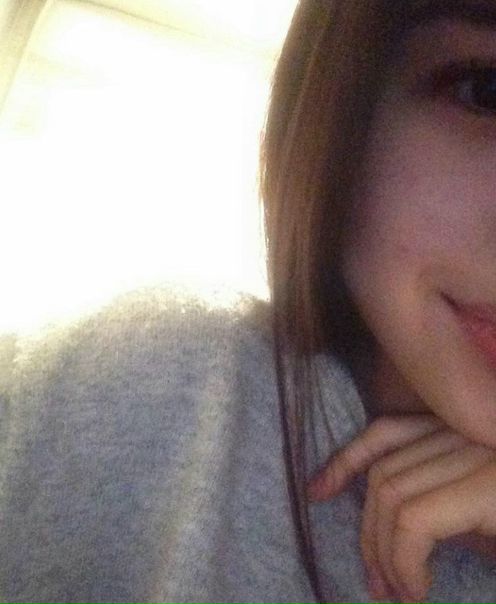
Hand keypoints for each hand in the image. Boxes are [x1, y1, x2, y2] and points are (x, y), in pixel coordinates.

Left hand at [306, 414, 495, 602]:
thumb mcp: (471, 516)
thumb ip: (432, 502)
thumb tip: (382, 528)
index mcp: (457, 430)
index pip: (386, 431)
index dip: (345, 460)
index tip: (317, 492)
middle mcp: (465, 431)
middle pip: (384, 472)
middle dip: (369, 532)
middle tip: (376, 582)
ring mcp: (476, 453)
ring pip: (392, 496)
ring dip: (385, 555)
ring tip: (396, 592)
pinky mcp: (487, 486)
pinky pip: (415, 520)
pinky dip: (405, 562)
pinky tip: (415, 590)